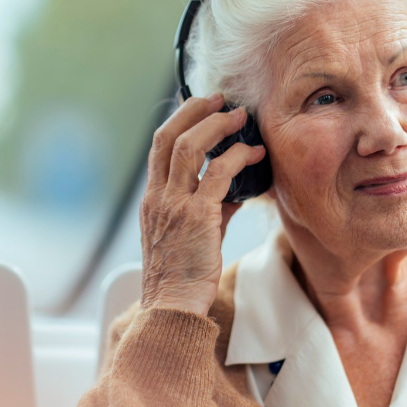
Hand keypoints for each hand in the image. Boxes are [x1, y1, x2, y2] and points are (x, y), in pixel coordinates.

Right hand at [139, 93, 266, 315]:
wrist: (171, 307)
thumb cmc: (182, 278)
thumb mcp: (189, 237)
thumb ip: (209, 209)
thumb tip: (234, 191)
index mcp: (152, 201)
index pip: (159, 147)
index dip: (179, 120)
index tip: (200, 107)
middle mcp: (158, 198)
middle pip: (168, 137)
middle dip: (195, 111)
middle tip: (220, 99)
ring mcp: (174, 206)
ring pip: (189, 148)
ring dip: (216, 126)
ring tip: (239, 117)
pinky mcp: (197, 218)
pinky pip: (217, 175)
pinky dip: (236, 158)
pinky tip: (253, 154)